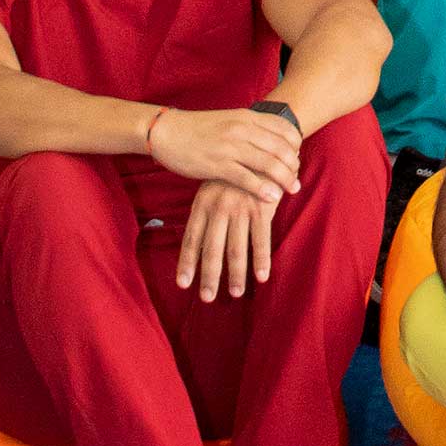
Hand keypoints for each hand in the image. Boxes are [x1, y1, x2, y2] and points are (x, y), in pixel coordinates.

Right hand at [149, 103, 298, 197]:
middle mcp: (242, 129)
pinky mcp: (217, 164)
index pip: (284, 129)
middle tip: (296, 180)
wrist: (166, 131)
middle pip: (281, 148)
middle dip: (294, 166)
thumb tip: (272, 142)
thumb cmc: (198, 129)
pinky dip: (262, 188)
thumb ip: (250, 129)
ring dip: (285, 178)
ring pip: (268, 163)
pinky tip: (272, 197)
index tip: (296, 159)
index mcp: (247, 117)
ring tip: (292, 190)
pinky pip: (246, 178)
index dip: (296, 145)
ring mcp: (230, 146)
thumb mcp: (229, 120)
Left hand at [176, 179, 275, 299]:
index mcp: (203, 203)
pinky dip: (261, 259)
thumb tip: (198, 246)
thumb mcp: (214, 188)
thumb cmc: (235, 173)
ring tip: (236, 293)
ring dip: (236, 273)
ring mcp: (240, 208)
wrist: (261, 147)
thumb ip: (207, 215)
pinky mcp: (261, 207)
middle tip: (207, 297)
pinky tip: (261, 276)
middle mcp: (218, 207)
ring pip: (236, 248)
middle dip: (209, 275)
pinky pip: (261, 239)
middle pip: (212, 248)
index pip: (192, 238)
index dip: (187, 262)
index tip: (183, 284)